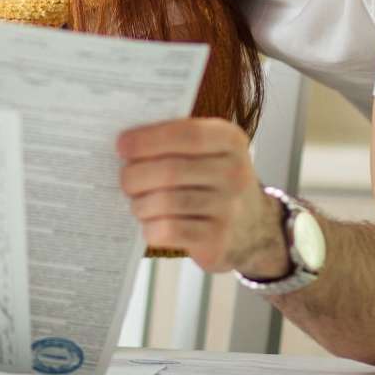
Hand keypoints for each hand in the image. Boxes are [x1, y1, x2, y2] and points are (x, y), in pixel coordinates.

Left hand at [116, 118, 288, 276]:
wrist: (253, 229)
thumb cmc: (214, 182)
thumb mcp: (209, 152)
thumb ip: (175, 141)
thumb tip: (125, 143)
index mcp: (230, 141)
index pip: (187, 134)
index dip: (149, 139)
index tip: (121, 145)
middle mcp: (235, 172)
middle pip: (170, 171)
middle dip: (135, 175)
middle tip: (124, 180)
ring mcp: (229, 208)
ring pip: (165, 202)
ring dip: (140, 204)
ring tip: (137, 203)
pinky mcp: (217, 239)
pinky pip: (169, 230)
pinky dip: (150, 227)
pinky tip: (151, 224)